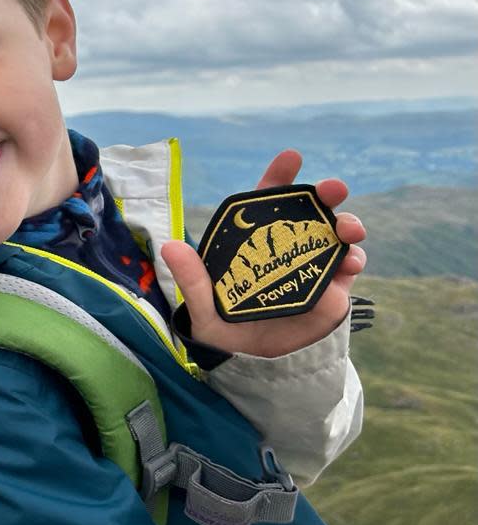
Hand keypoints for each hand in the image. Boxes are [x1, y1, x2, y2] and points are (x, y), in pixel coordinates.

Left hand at [160, 150, 366, 356]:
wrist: (262, 367)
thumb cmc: (228, 332)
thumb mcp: (205, 313)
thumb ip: (194, 282)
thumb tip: (170, 247)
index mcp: (255, 242)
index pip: (266, 202)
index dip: (278, 178)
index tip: (292, 157)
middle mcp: (286, 245)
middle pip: (309, 209)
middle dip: (325, 191)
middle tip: (332, 188)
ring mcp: (312, 263)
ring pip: (337, 230)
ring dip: (348, 222)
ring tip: (348, 230)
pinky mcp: (334, 286)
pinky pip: (350, 263)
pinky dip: (354, 258)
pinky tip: (349, 264)